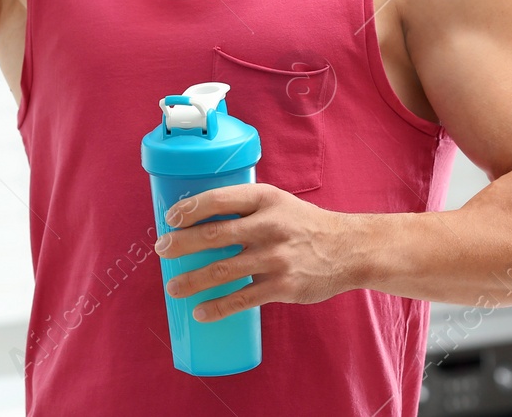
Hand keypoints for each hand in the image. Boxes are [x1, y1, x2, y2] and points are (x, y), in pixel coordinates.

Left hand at [155, 183, 361, 321]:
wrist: (349, 249)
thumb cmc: (304, 225)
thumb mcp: (278, 202)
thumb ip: (245, 208)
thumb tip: (198, 221)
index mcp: (265, 199)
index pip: (220, 199)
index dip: (190, 208)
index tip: (170, 218)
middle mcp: (269, 225)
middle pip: (215, 234)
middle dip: (182, 243)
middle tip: (162, 249)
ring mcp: (276, 257)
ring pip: (224, 270)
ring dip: (193, 279)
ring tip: (172, 287)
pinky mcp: (283, 286)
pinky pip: (242, 298)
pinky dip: (218, 307)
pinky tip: (200, 312)